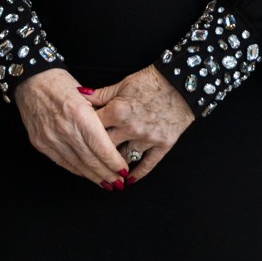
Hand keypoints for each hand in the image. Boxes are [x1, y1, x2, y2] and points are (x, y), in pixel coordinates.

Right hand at [12, 69, 127, 188]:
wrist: (30, 80)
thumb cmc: (60, 82)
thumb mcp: (85, 94)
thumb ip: (98, 116)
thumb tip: (114, 137)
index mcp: (79, 114)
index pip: (101, 147)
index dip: (113, 162)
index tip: (124, 171)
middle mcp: (64, 129)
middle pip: (90, 160)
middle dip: (107, 174)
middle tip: (119, 183)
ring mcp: (50, 138)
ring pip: (77, 165)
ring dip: (93, 176)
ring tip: (107, 183)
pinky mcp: (40, 143)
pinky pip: (62, 162)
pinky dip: (77, 170)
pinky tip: (87, 174)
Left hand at [86, 65, 194, 183]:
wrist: (182, 83)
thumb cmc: (151, 81)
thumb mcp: (123, 84)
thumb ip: (100, 94)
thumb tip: (78, 95)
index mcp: (117, 111)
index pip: (91, 128)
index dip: (83, 132)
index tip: (79, 137)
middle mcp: (130, 128)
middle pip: (104, 147)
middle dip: (95, 153)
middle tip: (88, 158)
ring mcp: (147, 138)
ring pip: (124, 159)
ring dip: (114, 164)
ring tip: (106, 170)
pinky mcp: (162, 144)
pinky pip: (148, 164)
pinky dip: (138, 173)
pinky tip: (129, 179)